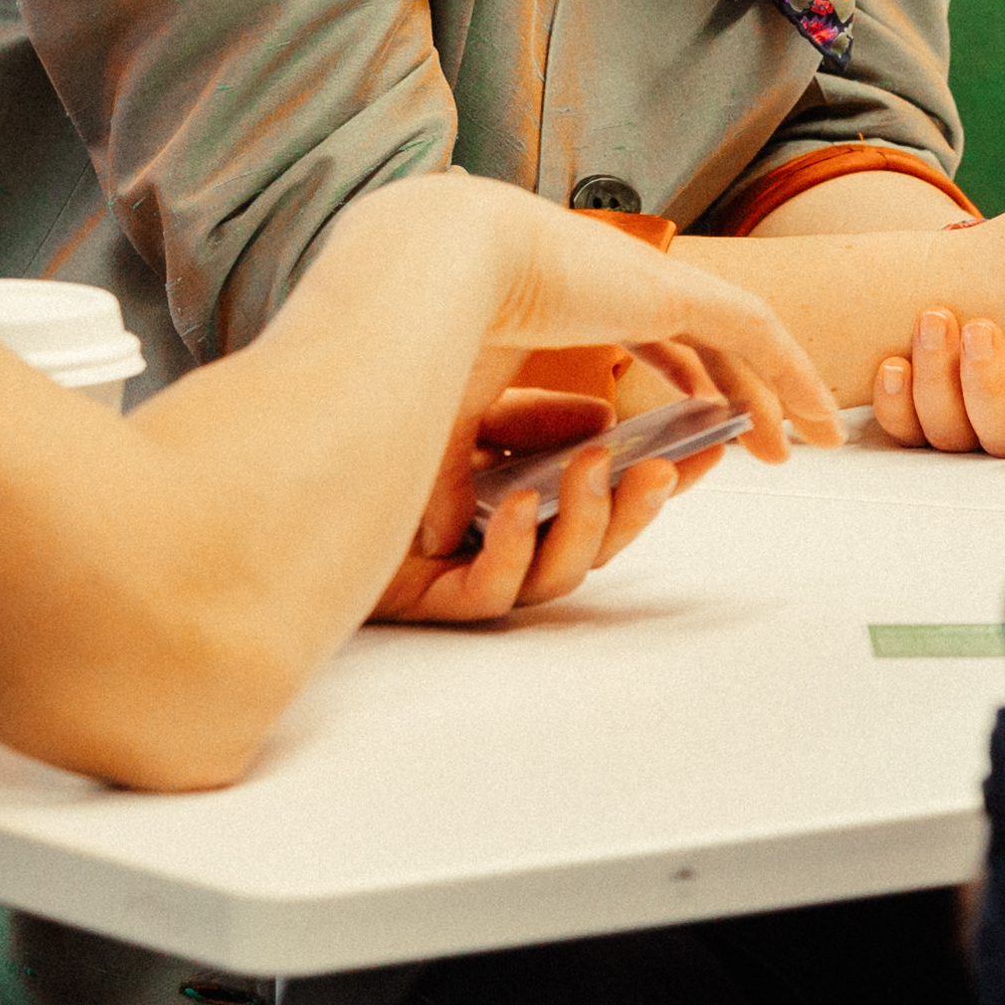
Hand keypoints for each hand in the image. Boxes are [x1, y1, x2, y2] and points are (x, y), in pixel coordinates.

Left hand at [374, 352, 730, 624]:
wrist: (289, 455)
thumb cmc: (371, 430)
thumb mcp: (473, 406)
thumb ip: (539, 421)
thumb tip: (609, 421)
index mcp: (520, 503)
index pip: (610, 500)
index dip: (662, 478)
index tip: (716, 443)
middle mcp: (500, 547)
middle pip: (596, 546)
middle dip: (638, 510)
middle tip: (668, 469)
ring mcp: (465, 576)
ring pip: (555, 578)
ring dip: (584, 525)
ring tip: (594, 471)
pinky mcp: (426, 599)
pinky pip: (488, 594)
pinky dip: (510, 551)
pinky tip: (516, 504)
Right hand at [431, 180, 837, 448]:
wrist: (442, 266)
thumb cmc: (434, 329)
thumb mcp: (454, 415)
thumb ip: (460, 470)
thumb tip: (433, 536)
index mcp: (587, 298)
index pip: (659, 338)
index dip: (688, 381)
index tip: (704, 424)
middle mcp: (629, 284)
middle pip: (711, 346)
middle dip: (744, 395)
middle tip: (771, 445)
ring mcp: (658, 282)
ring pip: (746, 341)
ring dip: (782, 389)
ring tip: (816, 439)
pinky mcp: (676, 291)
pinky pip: (758, 335)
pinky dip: (791, 373)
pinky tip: (815, 416)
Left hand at [873, 189, 1004, 455]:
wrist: (988, 266)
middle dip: (987, 385)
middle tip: (981, 330)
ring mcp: (971, 425)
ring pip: (951, 434)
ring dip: (938, 381)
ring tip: (934, 320)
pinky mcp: (923, 417)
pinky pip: (906, 430)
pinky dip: (896, 403)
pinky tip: (894, 365)